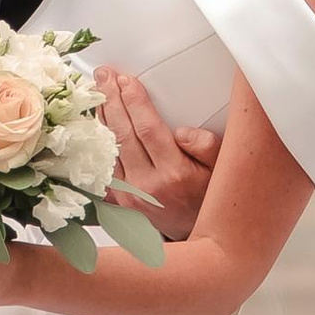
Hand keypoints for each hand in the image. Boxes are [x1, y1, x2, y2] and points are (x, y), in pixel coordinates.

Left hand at [95, 67, 218, 242]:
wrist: (202, 239)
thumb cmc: (211, 196)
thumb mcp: (221, 168)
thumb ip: (205, 145)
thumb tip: (181, 131)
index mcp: (175, 174)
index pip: (148, 129)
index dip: (134, 101)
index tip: (126, 79)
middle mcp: (149, 186)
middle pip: (123, 135)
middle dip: (112, 99)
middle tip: (105, 75)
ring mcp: (131, 197)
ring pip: (108, 150)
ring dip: (101, 117)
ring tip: (96, 90)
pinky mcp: (120, 203)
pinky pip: (103, 168)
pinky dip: (97, 144)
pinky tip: (93, 124)